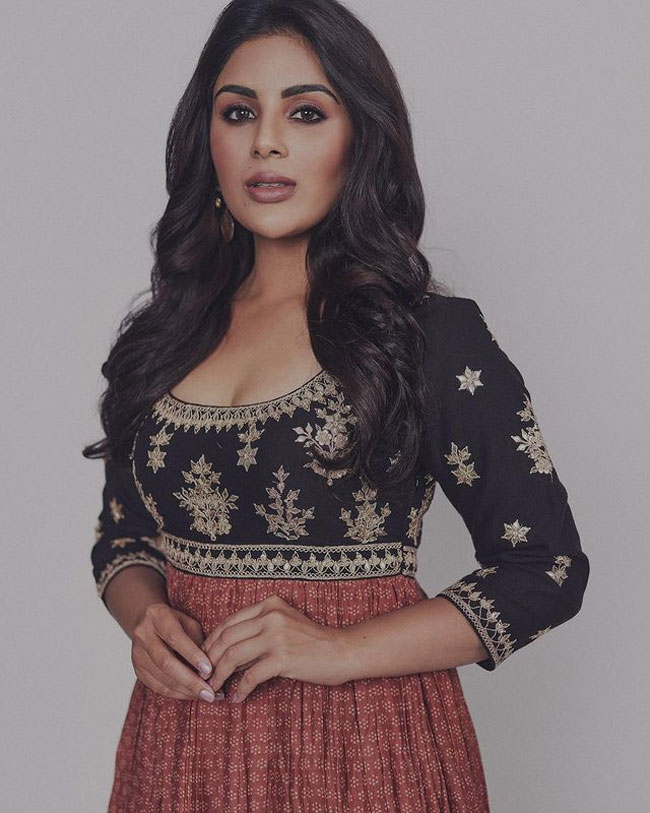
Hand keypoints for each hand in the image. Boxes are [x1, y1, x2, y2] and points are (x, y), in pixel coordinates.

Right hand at [130, 601, 217, 702]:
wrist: (146, 621)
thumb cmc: (174, 621)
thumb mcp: (188, 622)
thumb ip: (197, 641)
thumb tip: (209, 668)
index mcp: (158, 617)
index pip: (175, 638)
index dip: (192, 655)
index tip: (209, 670)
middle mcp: (144, 636)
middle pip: (166, 663)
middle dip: (190, 681)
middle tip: (210, 693)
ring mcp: (138, 655)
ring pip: (161, 678)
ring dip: (186, 691)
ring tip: (206, 696)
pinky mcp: (138, 670)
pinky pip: (157, 687)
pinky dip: (176, 693)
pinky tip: (192, 695)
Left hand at [201, 594, 349, 702]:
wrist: (343, 650)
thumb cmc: (314, 641)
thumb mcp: (284, 625)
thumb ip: (258, 633)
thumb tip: (227, 655)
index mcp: (269, 604)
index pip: (228, 622)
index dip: (211, 642)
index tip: (204, 659)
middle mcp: (270, 616)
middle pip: (226, 638)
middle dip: (209, 660)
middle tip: (203, 678)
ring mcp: (276, 635)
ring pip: (232, 656)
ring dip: (219, 676)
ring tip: (215, 689)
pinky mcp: (283, 657)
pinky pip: (251, 676)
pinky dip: (240, 689)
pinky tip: (237, 698)